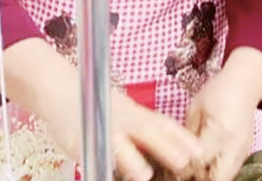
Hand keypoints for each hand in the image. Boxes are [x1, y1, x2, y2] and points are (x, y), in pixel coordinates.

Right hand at [40, 86, 203, 180]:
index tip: (199, 150)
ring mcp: (102, 127)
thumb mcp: (126, 114)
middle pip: (147, 131)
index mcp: (136, 115)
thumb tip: (174, 147)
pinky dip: (101, 161)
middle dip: (167, 146)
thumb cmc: (97, 106)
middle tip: (185, 160)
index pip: (163, 124)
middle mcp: (122, 119)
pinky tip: (106, 173)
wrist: (61, 88)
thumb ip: (144, 128)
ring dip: (132, 160)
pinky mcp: (81, 138)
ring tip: (144, 176)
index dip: (181, 137)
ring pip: (119, 144)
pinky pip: (94, 150)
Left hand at [187, 49, 261, 180]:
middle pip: (217, 179)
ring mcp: (243, 150)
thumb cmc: (218, 91)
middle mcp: (235, 145)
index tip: (173, 165)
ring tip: (197, 165)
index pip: (199, 162)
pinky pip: (231, 170)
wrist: (245, 83)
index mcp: (220, 131)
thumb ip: (187, 136)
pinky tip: (208, 160)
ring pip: (225, 177)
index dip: (184, 168)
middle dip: (200, 178)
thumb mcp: (195, 109)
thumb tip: (177, 157)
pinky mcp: (246, 152)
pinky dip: (218, 170)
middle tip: (186, 169)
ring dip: (209, 176)